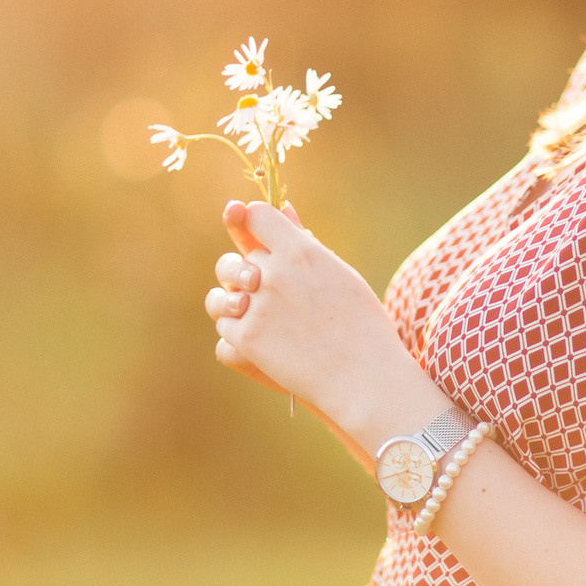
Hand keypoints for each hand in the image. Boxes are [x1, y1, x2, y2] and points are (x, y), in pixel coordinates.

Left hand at [205, 200, 415, 429]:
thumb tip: (285, 209)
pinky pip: (225, 328)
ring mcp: (257, 307)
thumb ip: (304, 243)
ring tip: (257, 318)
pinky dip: (238, 336)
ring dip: (234, 305)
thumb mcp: (338, 274)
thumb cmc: (361, 324)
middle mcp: (273, 274)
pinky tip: (262, 344)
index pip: (256, 215)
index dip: (253, 222)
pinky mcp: (247, 339)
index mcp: (300, 251)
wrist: (363, 376)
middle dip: (247, 275)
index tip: (259, 237)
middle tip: (267, 294)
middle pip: (237, 260)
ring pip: (222, 295)